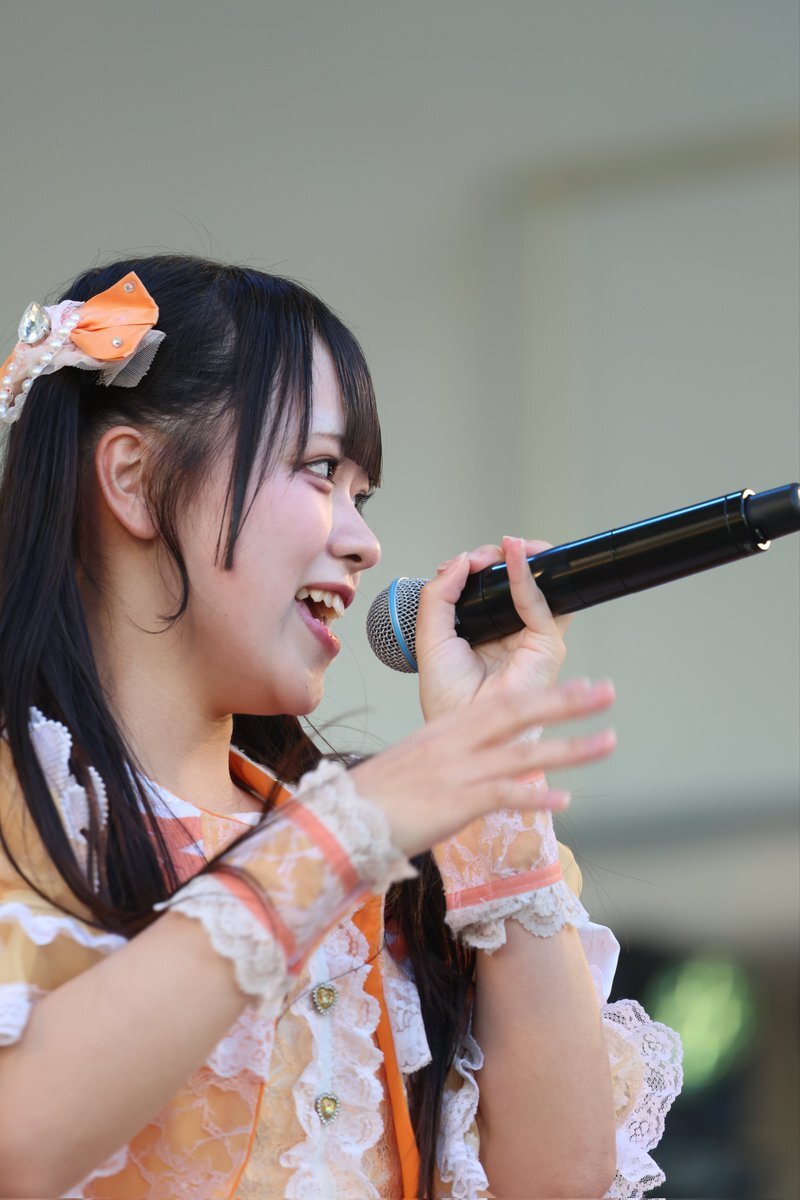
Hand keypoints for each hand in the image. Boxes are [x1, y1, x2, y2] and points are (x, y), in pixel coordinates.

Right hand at [349, 678, 614, 858]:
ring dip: (569, 748)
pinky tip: (563, 800)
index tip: (581, 686)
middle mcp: (454, 742)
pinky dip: (534, 796)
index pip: (503, 701)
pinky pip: (501, 796)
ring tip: (607, 741)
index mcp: (447, 729)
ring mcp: (455, 772)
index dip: (545, 692)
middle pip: (518, 712)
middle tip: (606, 691)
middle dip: (566, 702)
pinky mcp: (452, 804)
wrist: (339, 822)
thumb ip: (453, 755)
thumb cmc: (376, 797)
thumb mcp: (418, 763)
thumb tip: (484, 759)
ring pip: (522, 752)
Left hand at [417, 536, 570, 720]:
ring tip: (506, 545)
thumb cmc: (447, 696)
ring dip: (523, 557)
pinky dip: (526, 576)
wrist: (459, 728)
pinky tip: (513, 558)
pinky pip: (539, 603)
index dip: (476, 567)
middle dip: (499, 558)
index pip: (487, 586)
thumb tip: (461, 561)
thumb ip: (439, 595)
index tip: (459, 564)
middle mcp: (510, 631)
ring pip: (536, 584)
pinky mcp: (546, 645)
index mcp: (482, 629)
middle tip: (482, 555)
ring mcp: (530, 637)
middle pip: (514, 580)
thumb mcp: (430, 635)